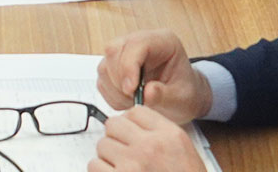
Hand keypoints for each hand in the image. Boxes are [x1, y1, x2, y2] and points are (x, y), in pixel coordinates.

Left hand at [88, 106, 209, 171]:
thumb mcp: (183, 151)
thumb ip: (159, 133)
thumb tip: (130, 122)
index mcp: (169, 136)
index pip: (136, 112)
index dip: (130, 123)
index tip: (131, 134)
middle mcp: (150, 146)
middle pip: (114, 124)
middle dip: (117, 138)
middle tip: (125, 153)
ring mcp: (132, 164)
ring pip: (102, 145)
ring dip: (109, 157)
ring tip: (124, 168)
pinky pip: (94, 165)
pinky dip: (101, 171)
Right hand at [96, 31, 212, 122]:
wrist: (180, 99)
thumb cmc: (185, 93)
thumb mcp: (182, 97)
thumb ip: (164, 95)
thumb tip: (146, 93)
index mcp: (163, 41)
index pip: (136, 44)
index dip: (129, 66)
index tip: (131, 89)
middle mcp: (140, 42)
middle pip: (114, 51)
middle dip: (120, 79)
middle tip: (133, 98)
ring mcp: (124, 53)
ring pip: (105, 65)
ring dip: (115, 89)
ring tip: (133, 101)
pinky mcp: (114, 67)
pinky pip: (102, 79)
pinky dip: (111, 94)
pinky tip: (127, 100)